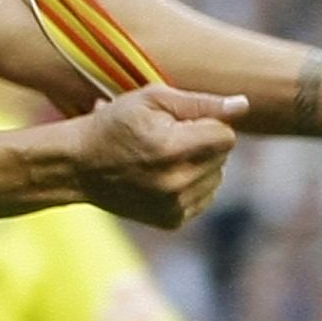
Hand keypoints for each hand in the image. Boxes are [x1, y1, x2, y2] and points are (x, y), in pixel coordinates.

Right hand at [71, 83, 246, 228]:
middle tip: (166, 137)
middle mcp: (177, 182)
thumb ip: (199, 102)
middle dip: (202, 142)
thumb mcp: (150, 99)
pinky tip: (163, 175)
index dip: (205, 123)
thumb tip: (243, 106)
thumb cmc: (114, 124)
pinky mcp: (172, 221)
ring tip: (164, 156)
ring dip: (199, 164)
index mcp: (173, 148)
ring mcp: (174, 207)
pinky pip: (203, 197)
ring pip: (216, 178)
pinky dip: (190, 184)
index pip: (225, 135)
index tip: (179, 122)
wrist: (78, 165)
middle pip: (222, 157)